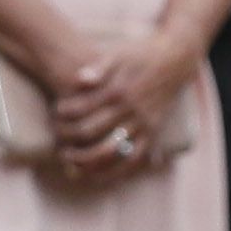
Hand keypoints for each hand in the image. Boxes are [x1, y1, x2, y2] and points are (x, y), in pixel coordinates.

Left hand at [46, 24, 200, 165]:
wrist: (176, 60)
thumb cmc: (141, 55)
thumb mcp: (118, 54)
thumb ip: (98, 66)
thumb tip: (79, 80)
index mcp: (118, 91)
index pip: (81, 110)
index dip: (62, 114)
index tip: (55, 112)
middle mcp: (131, 111)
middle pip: (91, 132)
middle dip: (67, 139)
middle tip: (57, 138)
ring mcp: (143, 124)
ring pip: (111, 152)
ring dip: (86, 161)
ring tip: (70, 163)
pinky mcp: (153, 133)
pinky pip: (133, 160)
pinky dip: (114, 172)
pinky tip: (97, 177)